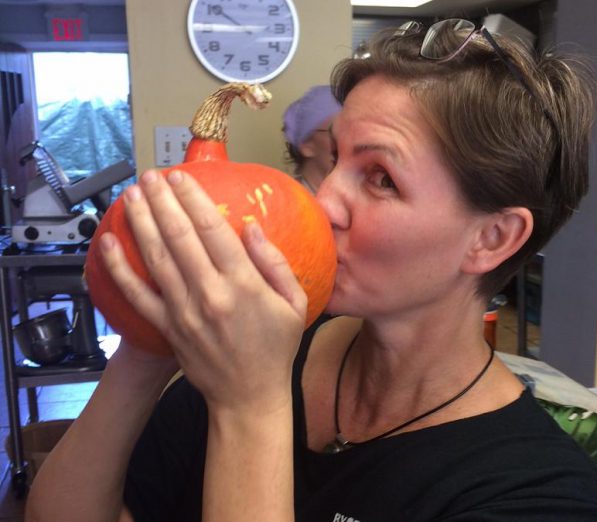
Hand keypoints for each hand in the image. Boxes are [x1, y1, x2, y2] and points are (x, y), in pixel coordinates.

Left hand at [99, 169, 306, 414]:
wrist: (249, 397)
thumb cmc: (276, 348)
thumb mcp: (294, 304)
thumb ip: (274, 263)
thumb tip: (250, 228)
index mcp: (244, 284)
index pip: (213, 230)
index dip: (193, 199)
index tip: (181, 178)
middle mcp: (210, 293)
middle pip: (180, 237)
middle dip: (162, 201)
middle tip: (151, 175)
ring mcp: (184, 311)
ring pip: (156, 258)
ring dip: (141, 223)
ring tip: (132, 195)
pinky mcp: (168, 328)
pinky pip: (138, 295)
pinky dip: (120, 269)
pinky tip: (108, 245)